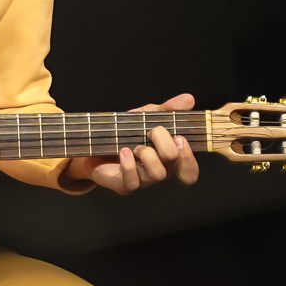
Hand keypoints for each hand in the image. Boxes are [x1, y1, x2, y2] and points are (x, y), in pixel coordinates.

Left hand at [64, 93, 199, 194]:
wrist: (94, 144)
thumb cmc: (125, 133)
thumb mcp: (146, 116)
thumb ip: (167, 109)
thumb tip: (189, 99)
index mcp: (168, 159)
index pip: (190, 171)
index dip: (189, 157)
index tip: (179, 137)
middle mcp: (160, 171)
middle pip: (175, 163)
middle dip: (164, 142)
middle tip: (151, 132)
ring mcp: (144, 181)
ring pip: (158, 174)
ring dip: (147, 154)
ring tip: (135, 146)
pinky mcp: (126, 186)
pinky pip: (133, 180)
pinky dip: (129, 164)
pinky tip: (123, 151)